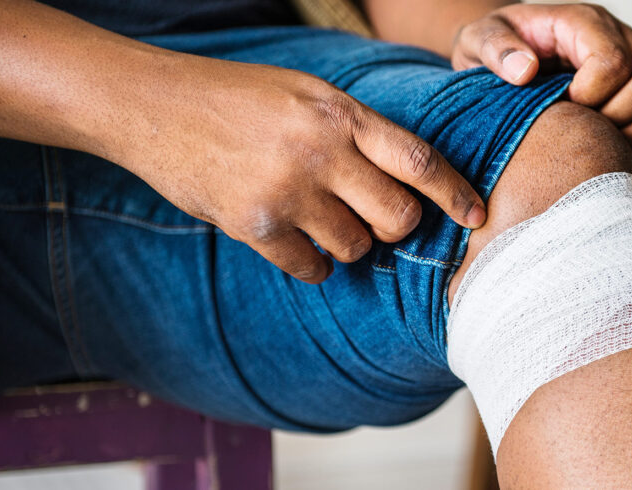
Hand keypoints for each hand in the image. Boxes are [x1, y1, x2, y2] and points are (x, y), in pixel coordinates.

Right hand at [107, 56, 485, 283]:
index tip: (476, 217)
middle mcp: (321, 152)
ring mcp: (287, 190)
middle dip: (397, 227)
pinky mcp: (254, 225)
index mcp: (342, 113)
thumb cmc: (241, 98)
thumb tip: (413, 186)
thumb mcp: (310, 94)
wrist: (155, 106)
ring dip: (349, 243)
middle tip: (378, 219)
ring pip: (357, 248)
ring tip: (319, 217)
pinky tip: (293, 237)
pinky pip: (313, 269)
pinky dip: (312, 263)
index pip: (420, 162)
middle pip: (399, 217)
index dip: (456, 195)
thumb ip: (360, 133)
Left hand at [451, 3, 631, 163]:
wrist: (507, 57)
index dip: (590, 95)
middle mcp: (622, 40)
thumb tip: (524, 70)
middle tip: (581, 129)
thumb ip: (497, 49)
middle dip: (614, 119)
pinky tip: (630, 154)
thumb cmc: (496, 49)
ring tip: (600, 144)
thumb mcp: (480, 40)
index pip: (613, 62)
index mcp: (584, 24)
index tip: (563, 106)